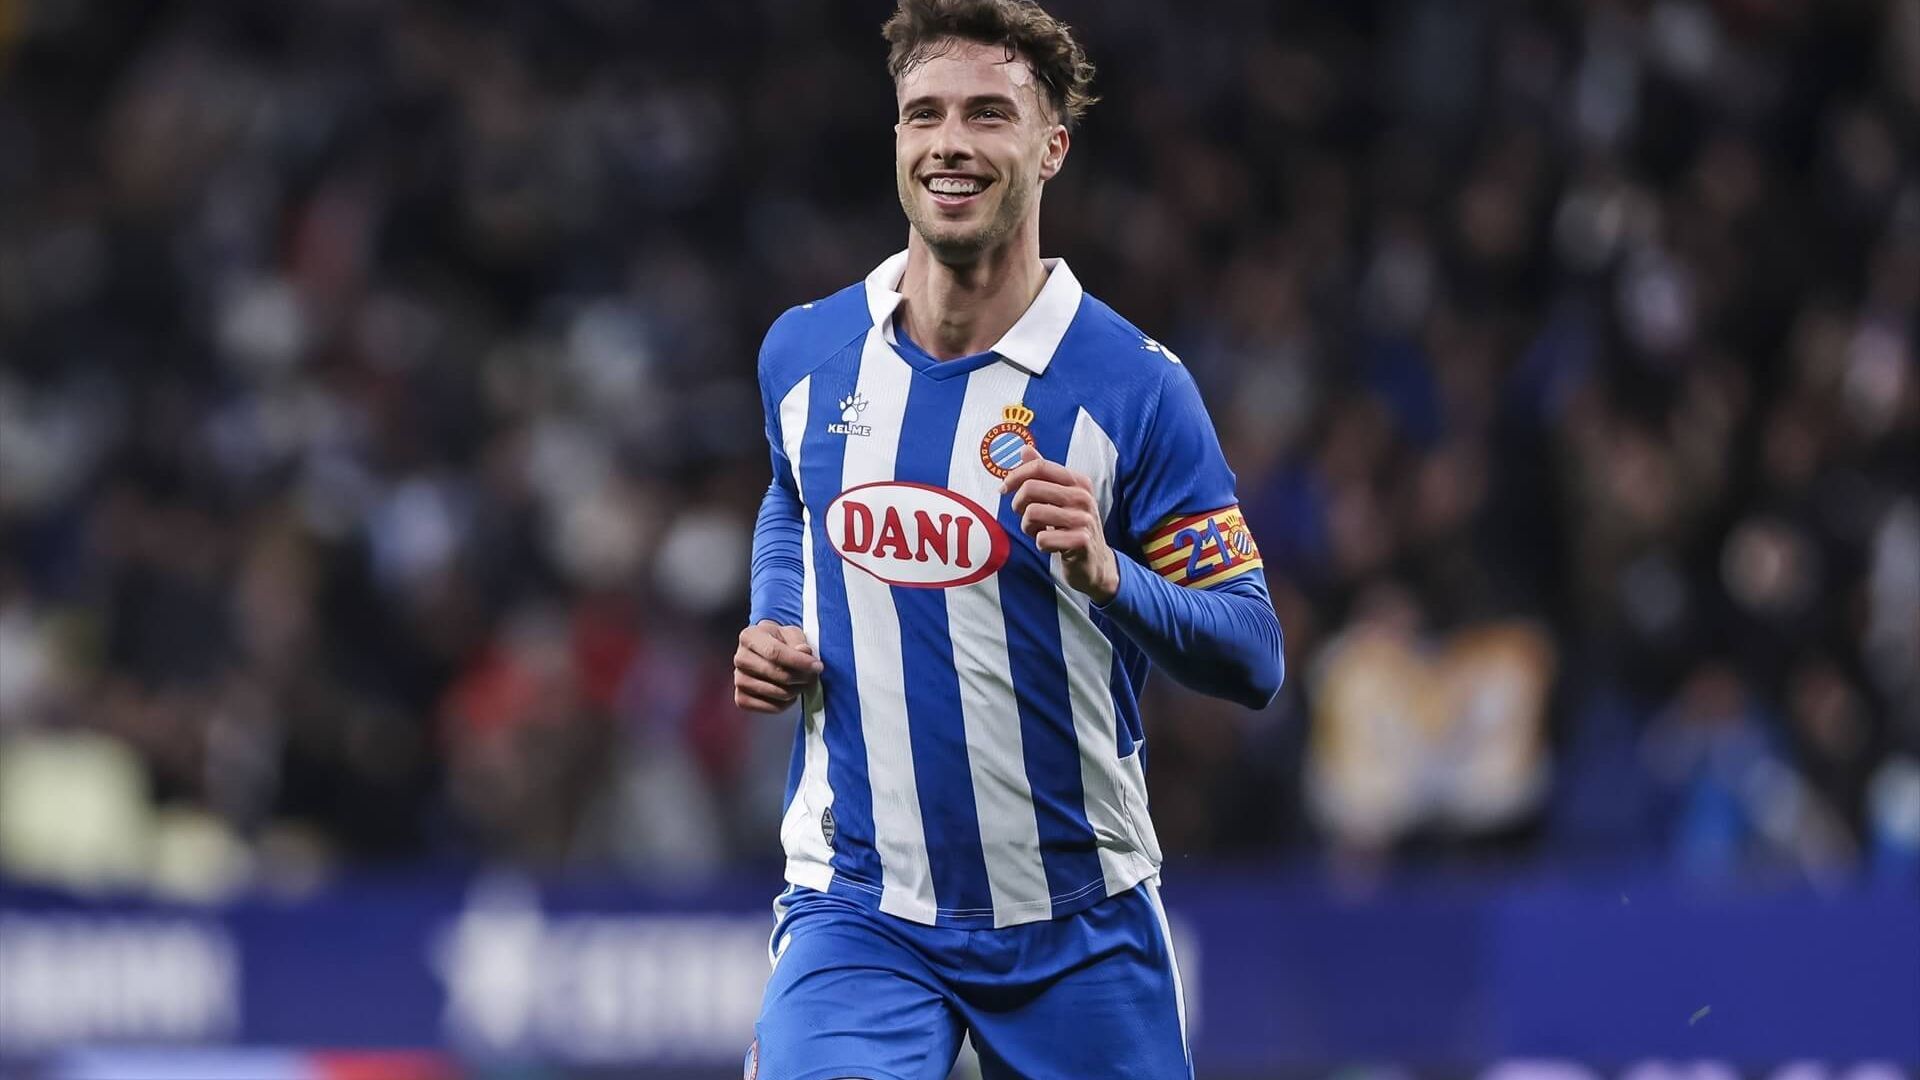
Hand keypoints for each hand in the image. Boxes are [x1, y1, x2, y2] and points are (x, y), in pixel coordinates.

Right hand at [734, 620, 822, 713]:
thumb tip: (804, 652)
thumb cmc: (780, 642)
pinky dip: (785, 704)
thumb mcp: (791, 634)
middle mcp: (740, 658)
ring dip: (795, 691)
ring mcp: (738, 679)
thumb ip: (798, 641)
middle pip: (775, 673)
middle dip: (800, 677)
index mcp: (749, 636)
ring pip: (775, 692)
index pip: (774, 652)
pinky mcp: (741, 698)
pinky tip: (790, 695)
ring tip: (802, 684)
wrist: (765, 654)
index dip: (799, 661)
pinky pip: (769, 707)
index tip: (817, 666)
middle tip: (813, 677)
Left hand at [1000, 444, 1119, 603]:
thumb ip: (1044, 474)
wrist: (1096, 562)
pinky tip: (1050, 545)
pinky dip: (1040, 544)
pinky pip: (1042, 539)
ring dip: (1027, 526)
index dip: (1015, 475)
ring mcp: (1083, 519)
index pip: (1040, 467)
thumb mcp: (1061, 497)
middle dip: (1018, 504)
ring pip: (1032, 513)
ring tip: (1038, 531)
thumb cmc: (1072, 526)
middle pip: (1031, 488)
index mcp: (1078, 481)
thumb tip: (1025, 449)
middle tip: (1024, 516)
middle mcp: (1083, 497)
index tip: (1004, 489)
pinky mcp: (1081, 541)